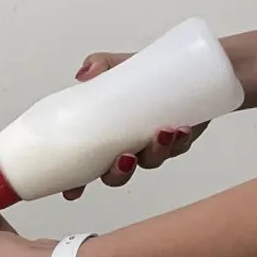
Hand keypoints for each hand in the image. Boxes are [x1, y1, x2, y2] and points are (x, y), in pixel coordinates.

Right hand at [63, 52, 209, 200]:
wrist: (185, 66)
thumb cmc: (144, 71)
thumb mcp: (118, 65)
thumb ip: (99, 65)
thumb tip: (86, 74)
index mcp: (102, 137)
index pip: (84, 168)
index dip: (76, 184)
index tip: (72, 192)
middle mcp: (124, 147)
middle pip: (116, 175)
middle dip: (119, 172)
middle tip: (126, 157)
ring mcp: (151, 146)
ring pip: (150, 163)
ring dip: (155, 153)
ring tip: (162, 133)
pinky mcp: (178, 140)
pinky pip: (178, 148)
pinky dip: (180, 141)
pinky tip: (181, 130)